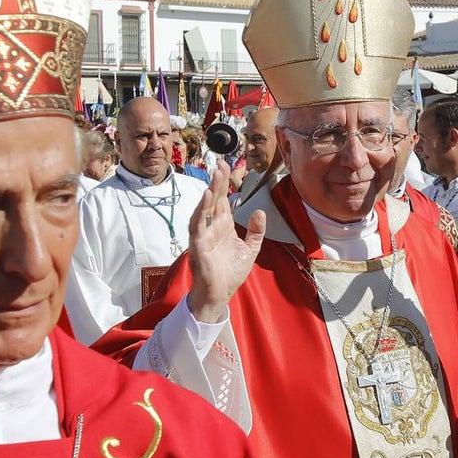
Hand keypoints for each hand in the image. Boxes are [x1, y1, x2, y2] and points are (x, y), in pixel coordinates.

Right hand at [187, 160, 265, 322]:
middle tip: (221, 163)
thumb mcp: (250, 250)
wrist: (220, 294)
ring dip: (209, 191)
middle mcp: (212, 227)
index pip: (224, 200)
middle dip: (218, 181)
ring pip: (205, 208)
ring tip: (215, 176)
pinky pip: (198, 225)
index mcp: (224, 226)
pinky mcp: (198, 245)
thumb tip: (259, 211)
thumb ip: (255, 231)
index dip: (225, 183)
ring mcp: (204, 234)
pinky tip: (207, 198)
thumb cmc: (230, 273)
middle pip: (215, 199)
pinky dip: (201, 211)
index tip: (227, 165)